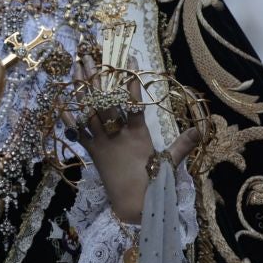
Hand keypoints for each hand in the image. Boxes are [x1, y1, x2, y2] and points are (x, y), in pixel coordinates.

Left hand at [64, 55, 206, 223]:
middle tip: (88, 56)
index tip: (128, 60)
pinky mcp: (93, 153)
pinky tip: (61, 102)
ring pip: (89, 110)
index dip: (132, 80)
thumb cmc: (152, 184)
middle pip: (105, 99)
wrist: (133, 206)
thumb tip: (201, 129)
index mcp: (138, 133)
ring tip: (75, 68)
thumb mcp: (170, 162)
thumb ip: (183, 144)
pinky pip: (78, 131)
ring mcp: (103, 142)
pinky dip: (69, 117)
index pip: (135, 101)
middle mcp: (118, 134)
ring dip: (81, 89)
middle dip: (96, 76)